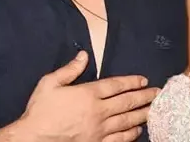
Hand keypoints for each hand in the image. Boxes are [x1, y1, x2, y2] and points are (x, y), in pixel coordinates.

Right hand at [16, 51, 158, 141]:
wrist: (32, 140)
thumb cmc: (39, 112)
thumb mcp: (49, 84)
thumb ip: (69, 70)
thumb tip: (84, 55)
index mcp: (88, 94)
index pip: (116, 85)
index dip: (132, 81)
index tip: (144, 80)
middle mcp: (98, 111)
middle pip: (127, 102)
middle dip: (145, 96)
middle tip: (157, 93)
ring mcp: (99, 130)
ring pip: (127, 120)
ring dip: (142, 114)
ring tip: (153, 109)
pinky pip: (119, 139)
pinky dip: (131, 134)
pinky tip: (138, 130)